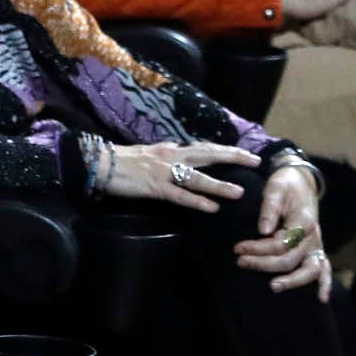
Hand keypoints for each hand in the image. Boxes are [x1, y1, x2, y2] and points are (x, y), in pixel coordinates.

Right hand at [97, 139, 256, 209]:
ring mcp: (164, 171)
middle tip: (255, 161)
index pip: (206, 147)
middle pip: (209, 154)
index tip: (247, 152)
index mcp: (173, 149)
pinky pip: (179, 195)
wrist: (101, 163)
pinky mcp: (154, 187)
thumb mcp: (154, 155)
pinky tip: (210, 208)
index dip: (227, 150)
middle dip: (233, 157)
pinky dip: (196, 201)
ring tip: (239, 192)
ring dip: (219, 186)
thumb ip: (172, 158)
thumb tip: (189, 161)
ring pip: (198, 178)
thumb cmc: (126, 161)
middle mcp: (173, 156)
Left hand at [234, 161, 331, 295]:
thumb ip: (270, 207)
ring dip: (293, 281)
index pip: (280, 243)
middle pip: (290, 260)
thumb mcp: (276, 187)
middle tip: (241, 261)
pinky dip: (325, 284)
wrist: (301, 182)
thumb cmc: (286, 185)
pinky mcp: (316, 249)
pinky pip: (324, 269)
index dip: (258, 248)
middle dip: (263, 263)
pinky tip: (321, 299)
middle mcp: (312, 236)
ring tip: (273, 286)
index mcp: (303, 221)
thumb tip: (263, 230)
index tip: (237, 248)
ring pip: (310, 270)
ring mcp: (316, 245)